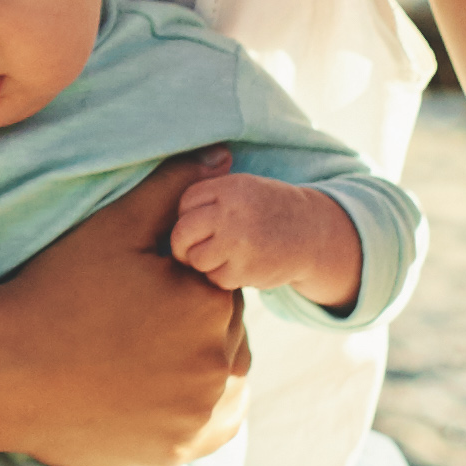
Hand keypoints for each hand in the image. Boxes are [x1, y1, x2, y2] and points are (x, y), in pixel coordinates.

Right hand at [0, 164, 247, 465]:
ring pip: (223, 375)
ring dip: (198, 362)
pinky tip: (155, 389)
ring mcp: (199, 415)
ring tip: (138, 354)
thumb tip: (224, 158)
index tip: (134, 289)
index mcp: (208, 304)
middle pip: (225, 330)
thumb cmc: (53, 292)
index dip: (178, 279)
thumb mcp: (112, 229)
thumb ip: (173, 190)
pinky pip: (214, 421)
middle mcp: (216, 365)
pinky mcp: (182, 451)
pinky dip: (198, 406)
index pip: (218, 282)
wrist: (4, 374)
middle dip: (192, 320)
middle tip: (130, 322)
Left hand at [158, 166, 364, 317]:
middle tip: (193, 250)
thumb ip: (207, 195)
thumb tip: (153, 204)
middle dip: (183, 244)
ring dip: (203, 263)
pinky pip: (215, 278)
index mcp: (230, 187)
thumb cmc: (265, 211)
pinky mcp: (246, 270)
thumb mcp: (240, 189)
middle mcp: (233, 212)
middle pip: (182, 232)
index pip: (184, 203)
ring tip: (221, 257)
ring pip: (196, 258)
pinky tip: (238, 268)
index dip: (186, 217)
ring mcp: (239, 242)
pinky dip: (222, 277)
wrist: (312, 234)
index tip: (197, 225)